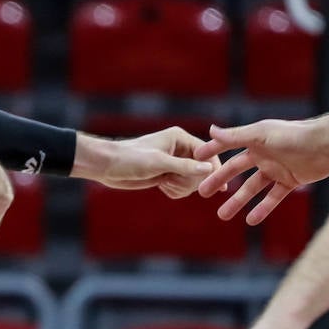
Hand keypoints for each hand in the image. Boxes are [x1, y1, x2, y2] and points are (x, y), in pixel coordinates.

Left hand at [78, 126, 213, 197]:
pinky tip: (162, 188)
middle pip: (203, 170)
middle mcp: (180, 149)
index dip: (214, 169)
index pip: (207, 152)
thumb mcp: (159, 163)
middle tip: (173, 181)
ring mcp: (174, 163)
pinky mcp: (167, 175)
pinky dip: (175, 191)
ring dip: (182, 187)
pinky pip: (183, 188)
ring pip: (193, 181)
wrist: (108, 167)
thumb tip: (209, 169)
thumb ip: (185, 167)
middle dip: (191, 181)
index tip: (219, 187)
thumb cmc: (131, 159)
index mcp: (180, 137)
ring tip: (165, 184)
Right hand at [195, 118, 328, 224]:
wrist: (327, 145)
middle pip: (236, 170)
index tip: (196, 159)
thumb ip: (235, 136)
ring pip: (252, 188)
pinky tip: (250, 220)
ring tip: (222, 215)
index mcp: (255, 140)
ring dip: (238, 201)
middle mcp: (264, 154)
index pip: (228, 145)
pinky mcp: (291, 181)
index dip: (212, 151)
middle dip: (219, 181)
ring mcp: (276, 169)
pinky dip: (263, 209)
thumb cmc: (294, 135)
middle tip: (201, 192)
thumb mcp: (261, 135)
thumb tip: (210, 130)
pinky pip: (273, 198)